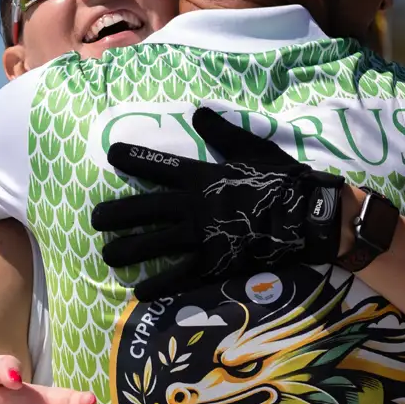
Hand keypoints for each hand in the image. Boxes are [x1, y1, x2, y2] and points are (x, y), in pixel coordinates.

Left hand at [90, 106, 344, 300]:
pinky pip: (179, 277)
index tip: (111, 154)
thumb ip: (223, 133)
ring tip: (107, 255)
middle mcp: (194, 207)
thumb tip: (200, 110)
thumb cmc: (284, 182)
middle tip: (94, 218)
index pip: (159, 164)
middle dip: (115, 214)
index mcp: (202, 176)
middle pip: (143, 209)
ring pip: (153, 245)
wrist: (310, 219)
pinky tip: (139, 293)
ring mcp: (202, 238)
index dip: (134, 157)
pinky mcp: (214, 265)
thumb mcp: (254, 149)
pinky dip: (158, 286)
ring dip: (127, 250)